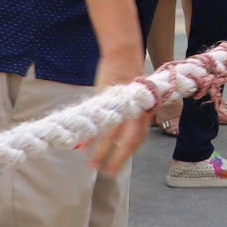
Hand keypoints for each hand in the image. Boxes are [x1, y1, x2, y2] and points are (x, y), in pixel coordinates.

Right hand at [87, 46, 155, 174]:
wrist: (123, 53)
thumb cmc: (126, 74)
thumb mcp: (131, 96)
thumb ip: (126, 114)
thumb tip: (114, 131)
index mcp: (144, 111)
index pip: (138, 137)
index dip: (127, 153)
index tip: (118, 165)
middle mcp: (138, 110)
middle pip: (130, 140)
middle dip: (118, 158)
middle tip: (109, 173)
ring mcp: (124, 105)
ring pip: (113, 134)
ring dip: (101, 152)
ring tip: (92, 165)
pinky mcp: (110, 99)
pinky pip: (100, 122)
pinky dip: (91, 136)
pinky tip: (82, 147)